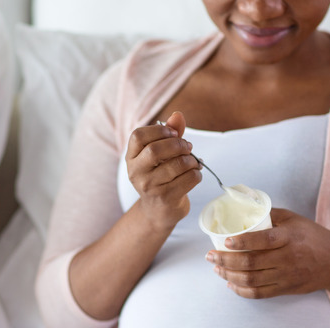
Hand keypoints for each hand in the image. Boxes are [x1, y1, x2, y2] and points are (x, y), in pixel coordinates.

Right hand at [126, 111, 201, 231]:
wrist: (159, 211)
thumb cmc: (161, 177)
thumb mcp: (161, 155)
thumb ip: (170, 134)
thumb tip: (178, 115)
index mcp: (131, 158)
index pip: (138, 136)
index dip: (159, 130)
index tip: (173, 133)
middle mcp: (136, 173)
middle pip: (155, 150)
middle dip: (178, 144)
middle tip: (188, 147)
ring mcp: (150, 187)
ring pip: (176, 165)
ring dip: (191, 160)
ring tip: (193, 162)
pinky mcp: (166, 198)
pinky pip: (189, 179)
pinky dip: (197, 174)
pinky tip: (195, 175)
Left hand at [205, 208, 329, 312]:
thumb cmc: (313, 237)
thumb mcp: (294, 219)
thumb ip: (269, 214)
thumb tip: (243, 207)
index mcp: (289, 238)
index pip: (263, 240)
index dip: (242, 242)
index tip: (226, 241)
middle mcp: (287, 258)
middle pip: (251, 263)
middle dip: (226, 261)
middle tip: (210, 257)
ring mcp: (286, 276)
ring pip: (252, 280)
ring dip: (229, 276)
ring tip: (216, 269)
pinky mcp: (286, 289)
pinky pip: (260, 294)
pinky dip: (242, 291)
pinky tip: (230, 284)